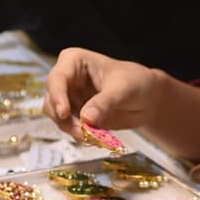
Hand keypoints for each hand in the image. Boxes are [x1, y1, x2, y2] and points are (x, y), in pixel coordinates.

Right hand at [44, 48, 165, 137]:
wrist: (148, 99)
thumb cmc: (136, 82)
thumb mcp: (123, 89)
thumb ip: (105, 103)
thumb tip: (87, 119)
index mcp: (73, 61)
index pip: (57, 79)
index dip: (57, 97)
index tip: (64, 113)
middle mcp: (66, 79)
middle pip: (52, 100)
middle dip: (64, 119)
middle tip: (82, 132)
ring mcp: (69, 98)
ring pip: (57, 117)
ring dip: (71, 129)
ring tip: (91, 137)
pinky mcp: (75, 115)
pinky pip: (69, 127)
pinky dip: (78, 135)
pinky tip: (94, 138)